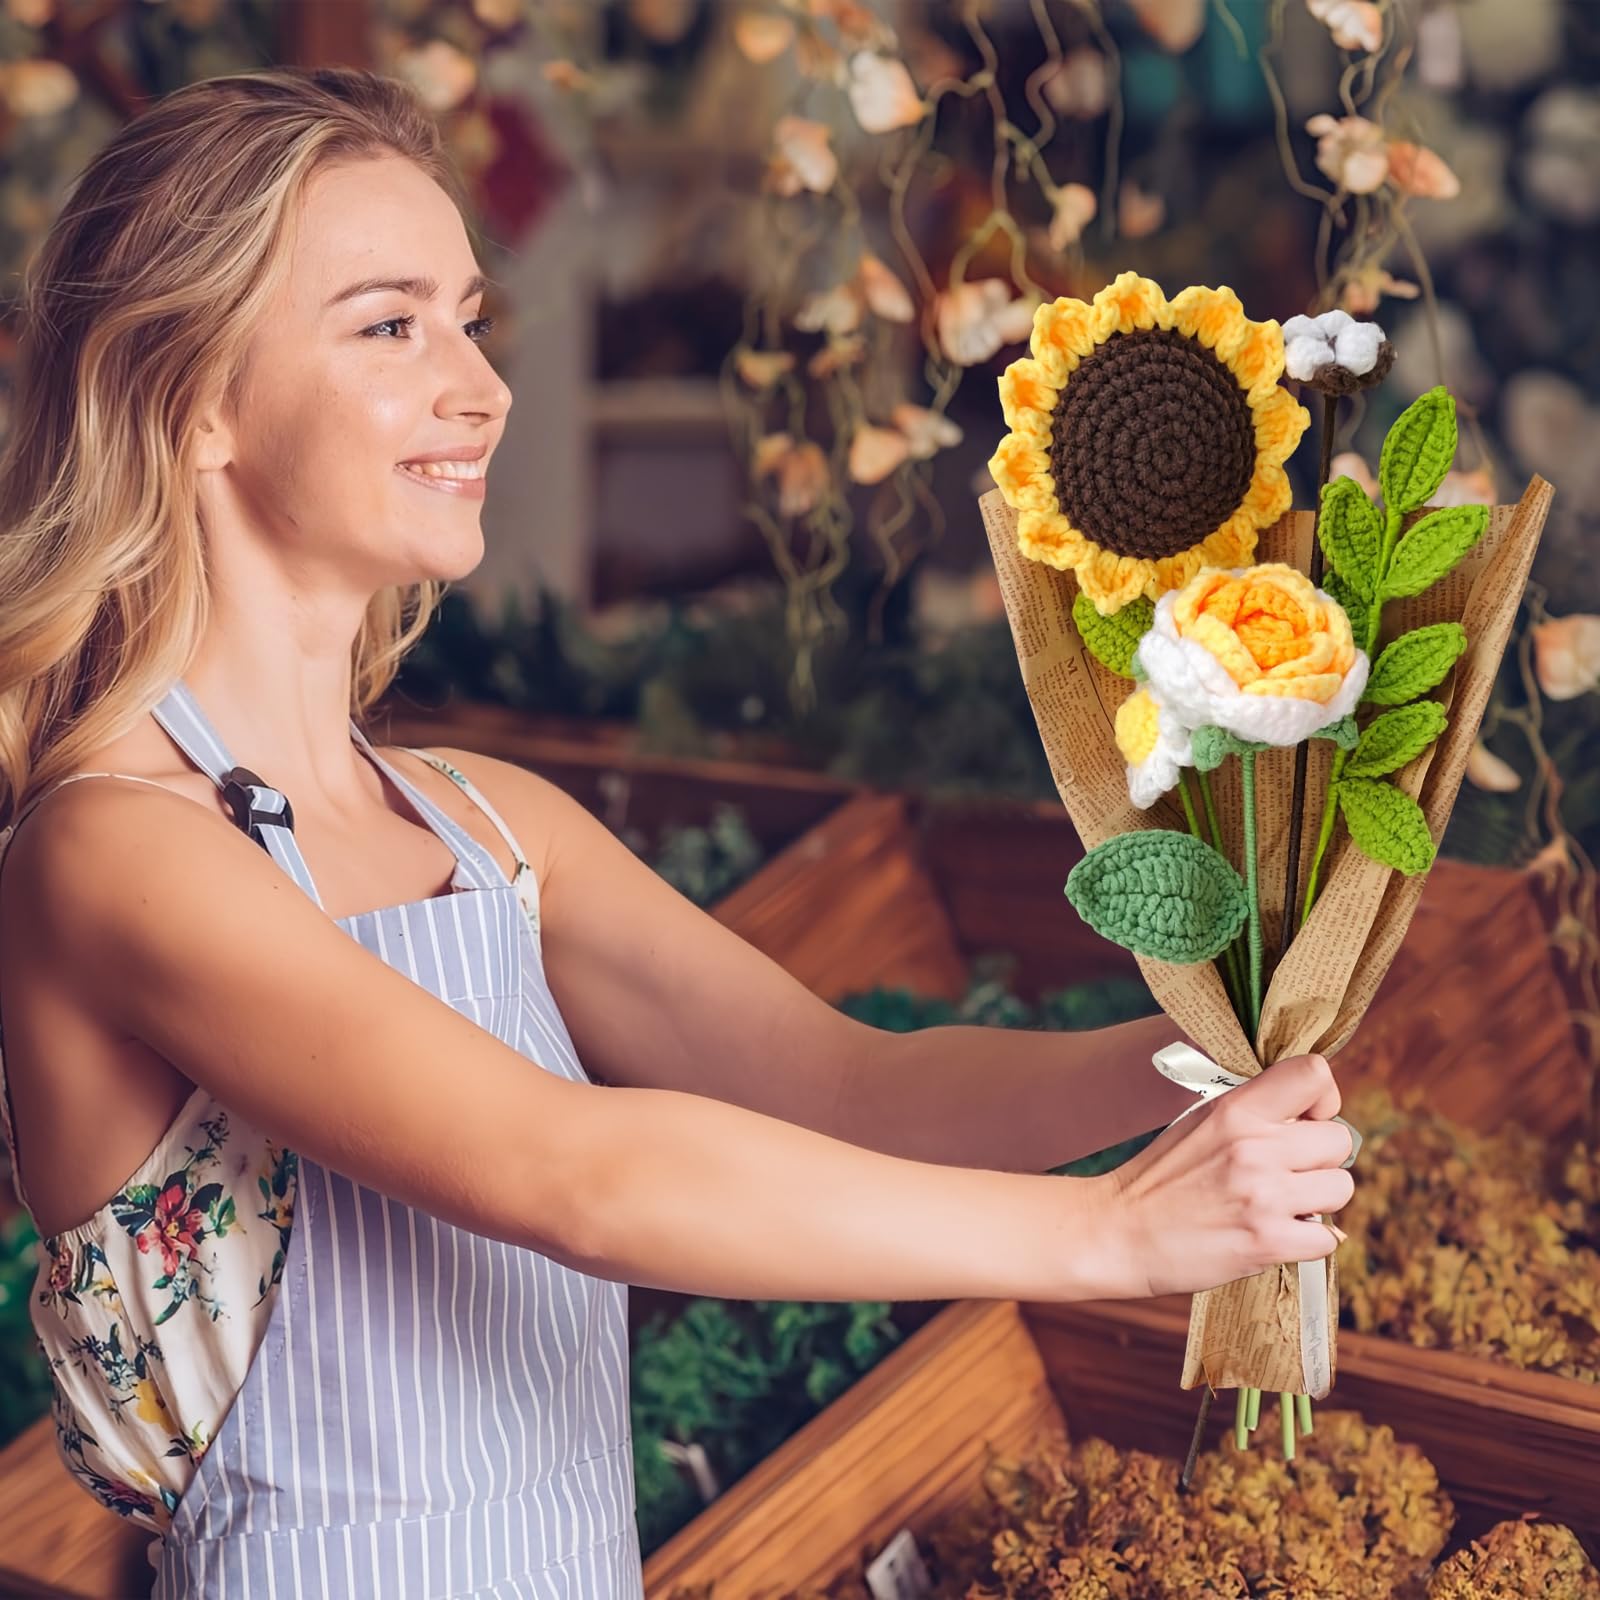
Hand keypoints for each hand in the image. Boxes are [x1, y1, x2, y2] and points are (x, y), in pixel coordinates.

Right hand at [1088, 1053, 1353, 1299]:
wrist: (1120, 1231)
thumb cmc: (1160, 1177)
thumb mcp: (1201, 1121)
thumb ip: (1253, 1110)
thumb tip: (1310, 1114)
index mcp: (1236, 1109)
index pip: (1314, 1074)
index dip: (1322, 1099)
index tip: (1306, 1119)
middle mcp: (1254, 1147)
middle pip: (1339, 1139)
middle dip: (1319, 1158)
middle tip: (1285, 1172)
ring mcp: (1263, 1196)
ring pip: (1341, 1188)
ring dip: (1317, 1200)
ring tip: (1280, 1204)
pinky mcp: (1268, 1243)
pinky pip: (1327, 1238)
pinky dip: (1306, 1240)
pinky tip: (1274, 1234)